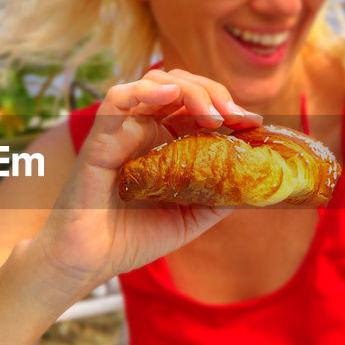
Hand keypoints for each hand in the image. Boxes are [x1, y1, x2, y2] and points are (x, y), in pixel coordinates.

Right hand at [32, 68, 261, 290]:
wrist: (88, 262)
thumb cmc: (131, 239)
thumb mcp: (189, 219)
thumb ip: (219, 198)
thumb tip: (255, 182)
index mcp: (166, 143)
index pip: (200, 106)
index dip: (228, 106)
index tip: (253, 123)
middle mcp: (145, 130)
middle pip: (182, 86)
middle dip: (214, 92)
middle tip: (235, 116)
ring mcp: (123, 130)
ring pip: (155, 82)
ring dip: (190, 89)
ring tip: (212, 114)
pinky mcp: (101, 137)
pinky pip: (117, 98)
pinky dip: (144, 88)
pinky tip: (169, 94)